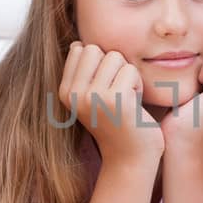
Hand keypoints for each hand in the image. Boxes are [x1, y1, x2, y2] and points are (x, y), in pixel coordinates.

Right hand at [59, 42, 162, 163]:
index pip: (79, 48)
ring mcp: (93, 98)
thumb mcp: (92, 96)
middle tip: (117, 91)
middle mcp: (74, 94)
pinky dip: (138, 84)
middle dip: (112, 65)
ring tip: (126, 98)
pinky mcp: (115, 101)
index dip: (99, 62)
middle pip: (94, 48)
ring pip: (115, 57)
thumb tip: (78, 44)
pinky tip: (134, 105)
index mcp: (65, 92)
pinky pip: (130, 70)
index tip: (105, 86)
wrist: (130, 159)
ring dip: (127, 75)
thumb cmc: (117, 123)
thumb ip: (84, 72)